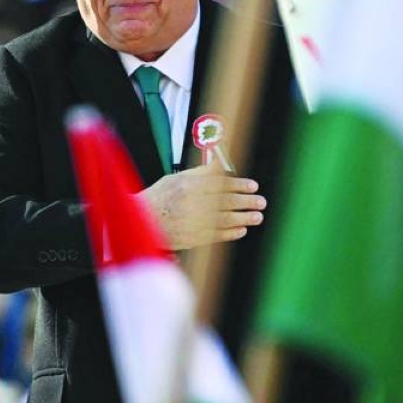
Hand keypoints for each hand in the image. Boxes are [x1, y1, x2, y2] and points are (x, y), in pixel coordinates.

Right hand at [137, 163, 264, 249]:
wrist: (141, 221)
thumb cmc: (159, 197)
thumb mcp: (176, 178)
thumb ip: (200, 173)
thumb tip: (220, 164)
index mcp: (189, 185)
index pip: (221, 184)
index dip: (239, 185)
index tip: (253, 186)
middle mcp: (192, 203)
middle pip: (226, 201)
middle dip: (246, 201)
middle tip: (260, 201)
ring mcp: (193, 222)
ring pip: (224, 219)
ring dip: (244, 218)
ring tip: (257, 216)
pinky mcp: (192, 238)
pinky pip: (217, 235)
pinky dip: (231, 233)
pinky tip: (241, 230)